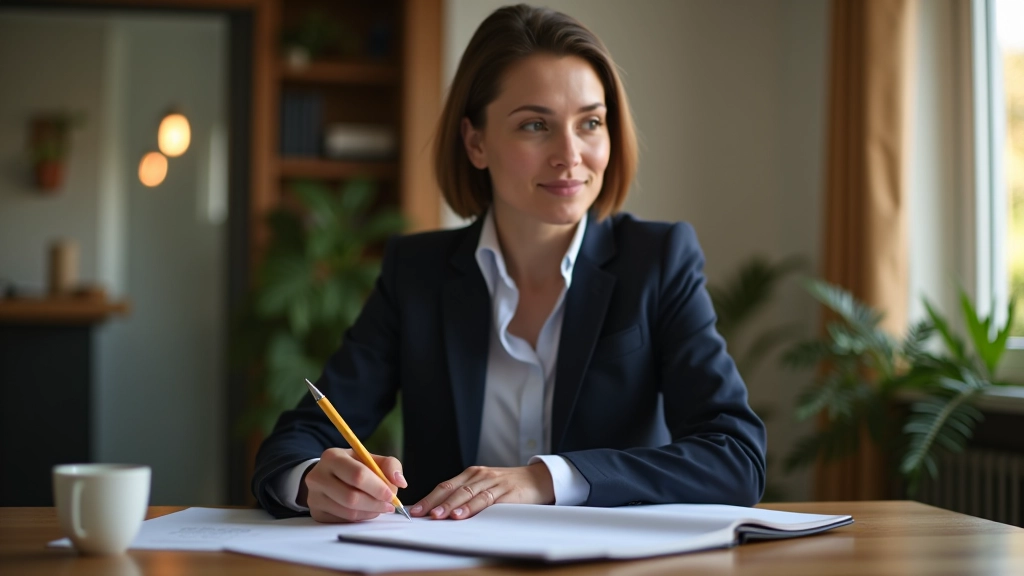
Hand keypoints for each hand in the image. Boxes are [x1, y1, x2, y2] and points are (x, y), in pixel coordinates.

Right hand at [299, 448, 407, 522]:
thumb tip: (400, 482)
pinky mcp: (316, 513)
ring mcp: (314, 496)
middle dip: (375, 503)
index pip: (358, 475)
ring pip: (348, 512)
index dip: (378, 487)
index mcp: (333, 457)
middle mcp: (318, 476)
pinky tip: (367, 511)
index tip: (391, 494)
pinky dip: (361, 518)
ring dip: (370, 512)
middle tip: (389, 505)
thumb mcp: (370, 458)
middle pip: (351, 497)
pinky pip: (344, 521)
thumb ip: (389, 465)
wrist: (326, 475)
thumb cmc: (352, 466)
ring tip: (380, 507)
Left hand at [410, 463, 554, 519]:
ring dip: (450, 506)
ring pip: (466, 494)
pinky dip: (472, 507)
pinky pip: (486, 499)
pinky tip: (462, 515)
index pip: (445, 486)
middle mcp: (479, 476)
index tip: (415, 510)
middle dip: (434, 503)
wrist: (538, 479)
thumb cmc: (508, 486)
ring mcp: (492, 482)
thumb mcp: (485, 486)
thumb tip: (441, 512)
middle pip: (452, 489)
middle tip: (420, 514)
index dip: (429, 498)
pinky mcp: (505, 491)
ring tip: (438, 516)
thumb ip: (467, 495)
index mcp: (471, 474)